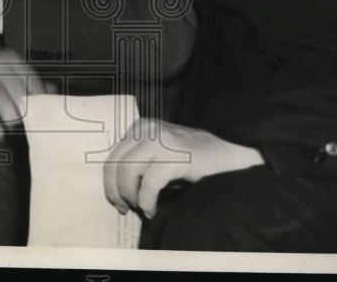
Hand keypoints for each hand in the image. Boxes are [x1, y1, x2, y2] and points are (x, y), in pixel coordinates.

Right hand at [0, 32, 51, 138]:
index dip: (37, 95)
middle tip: (29, 121)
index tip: (43, 109)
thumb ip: (27, 76)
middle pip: (16, 89)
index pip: (29, 78)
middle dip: (24, 108)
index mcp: (8, 57)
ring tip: (13, 125)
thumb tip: (50, 90)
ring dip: (9, 114)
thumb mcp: (5, 62)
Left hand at [103, 118, 263, 218]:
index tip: (117, 201)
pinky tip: (152, 210)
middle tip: (125, 208)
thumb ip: (138, 161)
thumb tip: (115, 188)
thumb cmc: (191, 160)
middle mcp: (147, 129)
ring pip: (127, 173)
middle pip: (114, 165)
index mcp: (140, 127)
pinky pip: (149, 185)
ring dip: (131, 196)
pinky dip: (147, 202)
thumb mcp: (158, 153)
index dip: (110, 184)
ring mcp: (160, 141)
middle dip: (116, 192)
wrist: (226, 158)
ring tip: (142, 208)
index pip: (112, 157)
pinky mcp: (174, 156)